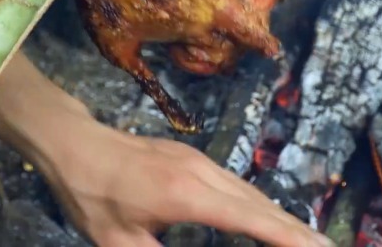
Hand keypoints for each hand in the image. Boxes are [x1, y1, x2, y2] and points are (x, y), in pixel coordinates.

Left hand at [37, 114, 332, 246]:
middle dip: (297, 231)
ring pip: (251, 191)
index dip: (287, 237)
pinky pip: (237, 184)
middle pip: (260, 204)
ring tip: (309, 241)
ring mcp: (198, 159)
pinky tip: (268, 219)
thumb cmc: (91, 195)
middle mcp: (202, 171)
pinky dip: (260, 205)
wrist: (72, 144)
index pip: (251, 219)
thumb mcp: (118, 243)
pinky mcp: (191, 156)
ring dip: (281, 217)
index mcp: (186, 194)